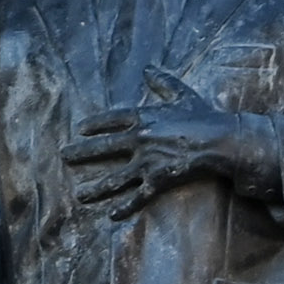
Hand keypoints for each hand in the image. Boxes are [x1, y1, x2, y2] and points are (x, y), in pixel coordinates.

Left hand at [60, 67, 269, 218]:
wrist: (220, 139)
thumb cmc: (203, 116)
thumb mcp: (181, 94)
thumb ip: (162, 82)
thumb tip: (148, 68)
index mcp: (143, 116)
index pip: (111, 120)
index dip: (94, 124)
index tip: (80, 129)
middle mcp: (139, 139)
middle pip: (104, 147)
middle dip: (81, 153)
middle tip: (63, 156)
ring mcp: (146, 161)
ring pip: (115, 177)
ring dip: (96, 188)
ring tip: (79, 195)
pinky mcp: (158, 180)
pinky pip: (138, 196)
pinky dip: (125, 206)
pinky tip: (112, 215)